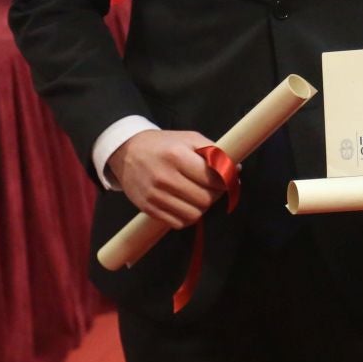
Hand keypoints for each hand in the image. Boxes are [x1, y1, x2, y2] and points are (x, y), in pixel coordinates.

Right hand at [106, 128, 221, 227]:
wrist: (126, 152)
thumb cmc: (163, 144)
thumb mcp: (189, 138)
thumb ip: (214, 152)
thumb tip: (236, 170)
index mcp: (177, 156)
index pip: (212, 179)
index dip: (225, 181)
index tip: (227, 180)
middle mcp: (165, 177)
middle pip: (205, 200)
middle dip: (214, 195)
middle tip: (212, 188)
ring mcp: (155, 195)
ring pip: (193, 215)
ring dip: (202, 207)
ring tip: (199, 195)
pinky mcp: (148, 208)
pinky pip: (178, 223)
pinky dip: (187, 216)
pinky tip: (186, 204)